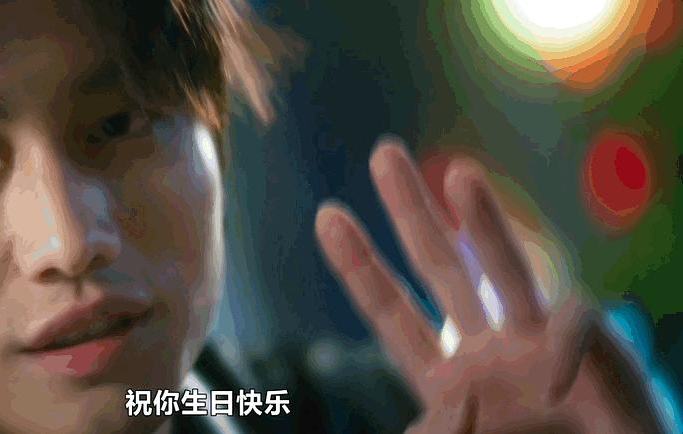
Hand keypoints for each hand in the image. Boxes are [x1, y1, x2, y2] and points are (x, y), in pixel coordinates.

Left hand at [315, 139, 665, 432]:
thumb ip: (439, 429)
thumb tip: (418, 427)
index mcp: (447, 379)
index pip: (394, 314)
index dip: (361, 267)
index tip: (328, 217)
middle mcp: (487, 350)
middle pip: (439, 268)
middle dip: (409, 210)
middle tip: (384, 152)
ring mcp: (536, 343)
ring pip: (505, 268)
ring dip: (483, 219)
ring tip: (460, 172)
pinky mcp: (589, 345)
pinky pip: (572, 325)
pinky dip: (565, 350)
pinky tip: (562, 384)